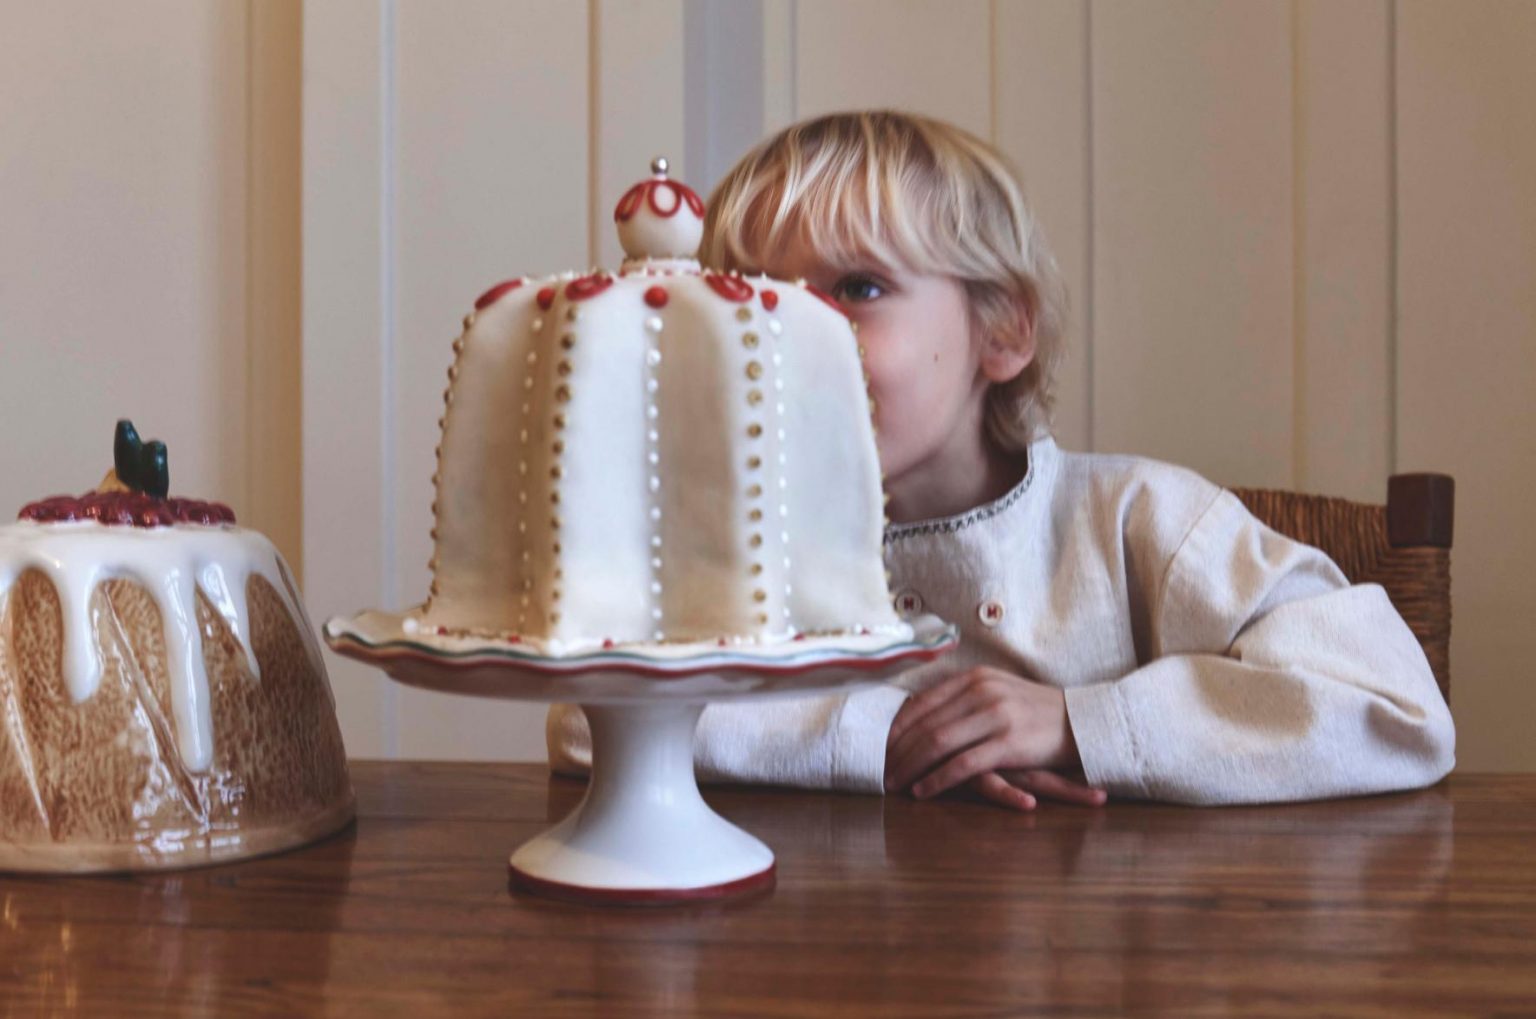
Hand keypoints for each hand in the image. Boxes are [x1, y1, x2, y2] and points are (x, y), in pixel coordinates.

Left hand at [884, 668, 1106, 809]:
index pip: (922, 703)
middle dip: (897, 751)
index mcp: (974, 678)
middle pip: (925, 724)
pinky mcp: (1009, 743)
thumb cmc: (1035, 712)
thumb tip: (921, 713)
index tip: (878, 747)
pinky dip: (938, 779)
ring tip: (894, 784)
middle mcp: (981, 691)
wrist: (1081, 721)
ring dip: (911, 767)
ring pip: (938, 743)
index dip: (896, 727)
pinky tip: (923, 792)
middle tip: (879, 770)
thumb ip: (962, 699)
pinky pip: (963, 764)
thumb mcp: (997, 692)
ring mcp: (995, 716)